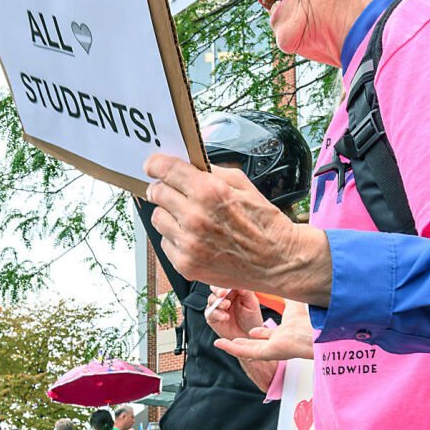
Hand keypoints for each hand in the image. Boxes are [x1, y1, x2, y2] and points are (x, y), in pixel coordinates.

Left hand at [144, 154, 329, 303]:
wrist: (277, 261)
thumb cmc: (264, 223)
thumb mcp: (242, 184)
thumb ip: (211, 172)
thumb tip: (188, 165)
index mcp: (209, 192)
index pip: (166, 170)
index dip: (155, 165)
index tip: (152, 166)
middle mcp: (194, 217)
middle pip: (157, 193)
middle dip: (162, 188)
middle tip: (170, 191)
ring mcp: (188, 244)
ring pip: (157, 218)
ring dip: (168, 214)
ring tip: (187, 218)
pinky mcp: (186, 265)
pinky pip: (165, 243)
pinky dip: (175, 238)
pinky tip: (194, 237)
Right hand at [203, 287, 264, 343]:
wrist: (249, 336)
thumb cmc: (251, 319)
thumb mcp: (252, 304)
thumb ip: (246, 292)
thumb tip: (240, 283)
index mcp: (233, 291)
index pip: (226, 282)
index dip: (226, 282)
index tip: (229, 284)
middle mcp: (224, 297)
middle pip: (215, 288)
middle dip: (218, 290)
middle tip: (223, 293)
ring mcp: (217, 307)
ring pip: (211, 299)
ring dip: (218, 302)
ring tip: (226, 305)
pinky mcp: (212, 317)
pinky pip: (210, 312)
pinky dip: (217, 314)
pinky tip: (225, 316)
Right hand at [215, 297, 314, 363]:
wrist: (313, 333)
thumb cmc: (307, 322)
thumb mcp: (294, 305)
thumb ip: (288, 296)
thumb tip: (287, 284)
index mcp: (284, 335)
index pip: (269, 336)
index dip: (260, 333)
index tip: (251, 330)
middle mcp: (277, 344)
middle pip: (255, 345)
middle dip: (242, 342)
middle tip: (232, 337)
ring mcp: (270, 350)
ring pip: (247, 349)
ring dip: (233, 346)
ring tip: (220, 342)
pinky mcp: (265, 353)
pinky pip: (245, 352)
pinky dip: (231, 348)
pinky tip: (221, 343)